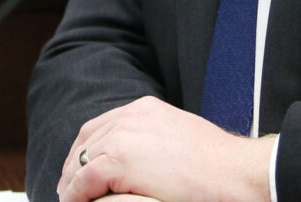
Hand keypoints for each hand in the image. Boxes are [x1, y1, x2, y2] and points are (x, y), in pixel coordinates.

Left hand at [58, 95, 273, 201]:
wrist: (233, 172)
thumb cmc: (216, 164)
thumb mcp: (179, 138)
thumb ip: (154, 141)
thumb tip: (141, 159)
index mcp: (144, 108)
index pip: (101, 125)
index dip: (85, 148)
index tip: (79, 169)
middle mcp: (130, 116)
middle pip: (85, 139)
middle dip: (73, 165)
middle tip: (68, 189)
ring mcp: (123, 136)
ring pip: (80, 160)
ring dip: (71, 182)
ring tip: (70, 200)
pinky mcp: (119, 160)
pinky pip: (84, 180)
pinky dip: (75, 194)